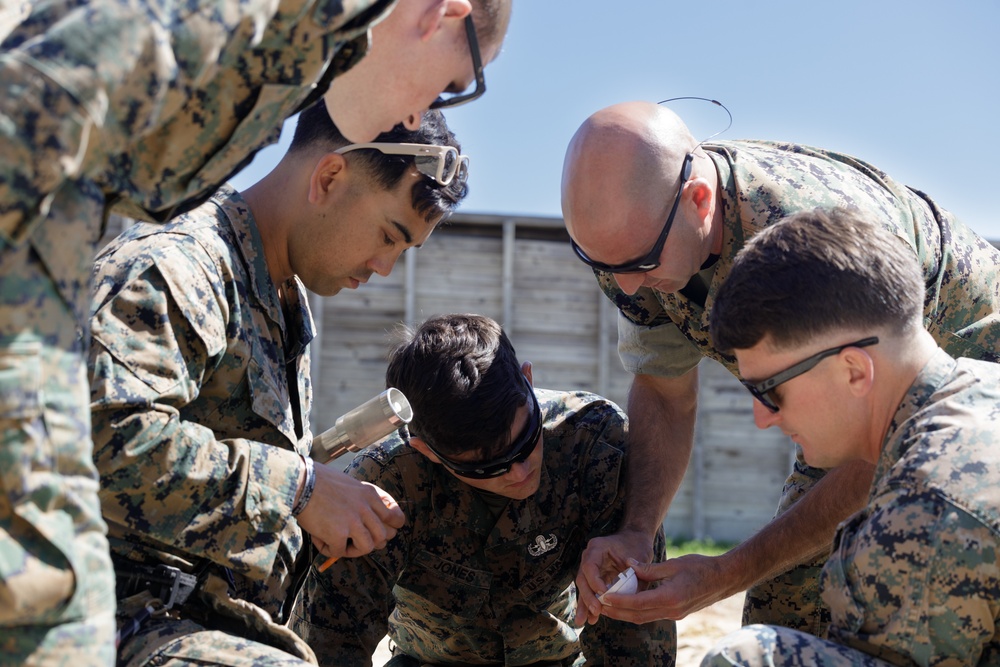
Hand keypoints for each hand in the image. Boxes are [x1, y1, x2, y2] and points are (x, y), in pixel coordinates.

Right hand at [296, 464, 405, 559]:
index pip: (395, 518)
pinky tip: (322, 541)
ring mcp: (353, 521)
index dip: (391, 529)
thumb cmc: (320, 481)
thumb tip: (368, 523)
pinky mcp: (338, 533)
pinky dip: (331, 550)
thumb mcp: (350, 485)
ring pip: (367, 547)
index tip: (381, 533)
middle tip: (357, 542)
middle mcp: (365, 508)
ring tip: (341, 544)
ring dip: (354, 550)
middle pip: (384, 536)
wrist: (300, 482)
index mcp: (370, 495)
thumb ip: (363, 500)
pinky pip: (340, 551)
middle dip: (372, 543)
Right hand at [574, 530, 652, 625]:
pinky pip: (590, 591)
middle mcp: (589, 556)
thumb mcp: (639, 560)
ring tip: (582, 621)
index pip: (590, 566)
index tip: (604, 594)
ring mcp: (590, 567)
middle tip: (595, 611)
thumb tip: (631, 601)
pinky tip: (591, 618)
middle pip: (583, 578)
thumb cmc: (637, 547)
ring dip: (584, 604)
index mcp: (597, 547)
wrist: (635, 539)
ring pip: (584, 587)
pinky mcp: (594, 577)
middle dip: (587, 597)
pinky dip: (591, 603)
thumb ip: (634, 579)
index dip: (594, 581)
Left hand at [599, 552, 736, 623]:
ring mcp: (674, 614)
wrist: (724, 579)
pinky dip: (637, 612)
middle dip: (616, 612)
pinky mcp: (676, 613)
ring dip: (625, 614)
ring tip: (608, 607)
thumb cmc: (701, 567)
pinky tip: (627, 605)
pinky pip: (652, 615)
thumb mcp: (674, 564)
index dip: (619, 601)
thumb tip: (629, 565)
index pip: (638, 602)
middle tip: (599, 605)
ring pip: (643, 618)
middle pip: (637, 615)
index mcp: (669, 597)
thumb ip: (649, 568)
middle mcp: (671, 610)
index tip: (603, 596)